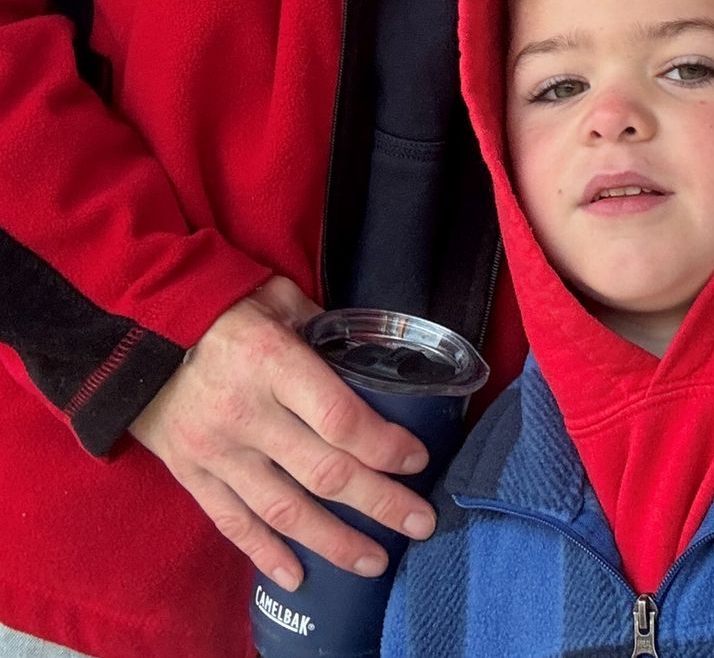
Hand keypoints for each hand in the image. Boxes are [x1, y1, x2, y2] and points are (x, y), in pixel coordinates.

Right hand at [131, 277, 435, 589]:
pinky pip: (232, 522)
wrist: (132, 333)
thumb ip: (324, 327)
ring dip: (334, 541)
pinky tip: (299, 576)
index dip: (384, 445)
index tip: (419, 460)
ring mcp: (216, 452)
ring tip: (375, 562)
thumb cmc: (221, 308)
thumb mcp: (278, 298)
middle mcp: (247, 414)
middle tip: (420, 523)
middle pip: (324, 472)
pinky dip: (265, 554)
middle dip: (380, 502)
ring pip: (283, 509)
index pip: (339, 417)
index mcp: (274, 363)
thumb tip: (370, 349)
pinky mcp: (191, 475)